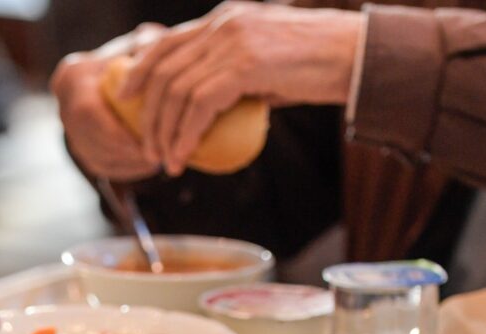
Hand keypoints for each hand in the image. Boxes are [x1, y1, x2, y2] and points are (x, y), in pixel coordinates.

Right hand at [50, 23, 165, 180]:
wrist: (114, 72)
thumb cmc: (132, 56)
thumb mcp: (139, 45)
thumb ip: (146, 49)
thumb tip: (147, 64)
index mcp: (73, 77)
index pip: (87, 112)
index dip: (115, 131)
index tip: (145, 140)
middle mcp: (63, 104)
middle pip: (89, 139)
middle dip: (123, 152)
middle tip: (155, 157)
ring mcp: (68, 128)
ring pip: (94, 156)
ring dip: (127, 164)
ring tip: (157, 163)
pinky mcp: (79, 146)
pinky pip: (99, 166)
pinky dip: (124, 170)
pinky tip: (147, 167)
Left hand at [121, 2, 362, 174]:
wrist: (359, 56)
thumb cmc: (319, 66)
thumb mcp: (267, 63)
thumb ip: (234, 75)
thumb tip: (210, 110)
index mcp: (224, 19)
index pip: (167, 42)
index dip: (140, 70)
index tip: (126, 98)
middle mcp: (223, 24)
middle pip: (165, 71)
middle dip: (150, 115)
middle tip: (149, 150)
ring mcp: (232, 41)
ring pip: (176, 91)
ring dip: (165, 133)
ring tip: (166, 162)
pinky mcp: (244, 64)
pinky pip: (199, 105)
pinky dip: (185, 135)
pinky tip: (184, 156)